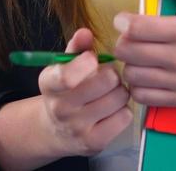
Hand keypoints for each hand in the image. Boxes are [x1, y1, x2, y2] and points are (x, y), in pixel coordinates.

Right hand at [35, 28, 134, 156]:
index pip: (67, 76)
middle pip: (106, 81)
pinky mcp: (94, 143)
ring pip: (119, 98)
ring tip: (110, 93)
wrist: (55, 130)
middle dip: (112, 74)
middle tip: (107, 78)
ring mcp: (77, 128)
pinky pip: (125, 117)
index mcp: (50, 84)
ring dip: (120, 92)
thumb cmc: (66, 90)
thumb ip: (76, 48)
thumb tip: (85, 32)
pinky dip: (123, 111)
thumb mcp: (65, 66)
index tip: (92, 59)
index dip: (87, 62)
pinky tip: (112, 110)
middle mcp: (60, 108)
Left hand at [114, 0, 175, 108]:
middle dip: (123, 41)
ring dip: (129, 64)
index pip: (138, 28)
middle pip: (128, 52)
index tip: (122, 19)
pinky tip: (146, 74)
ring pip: (131, 74)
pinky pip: (142, 96)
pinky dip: (137, 85)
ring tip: (138, 56)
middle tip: (130, 37)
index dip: (123, 22)